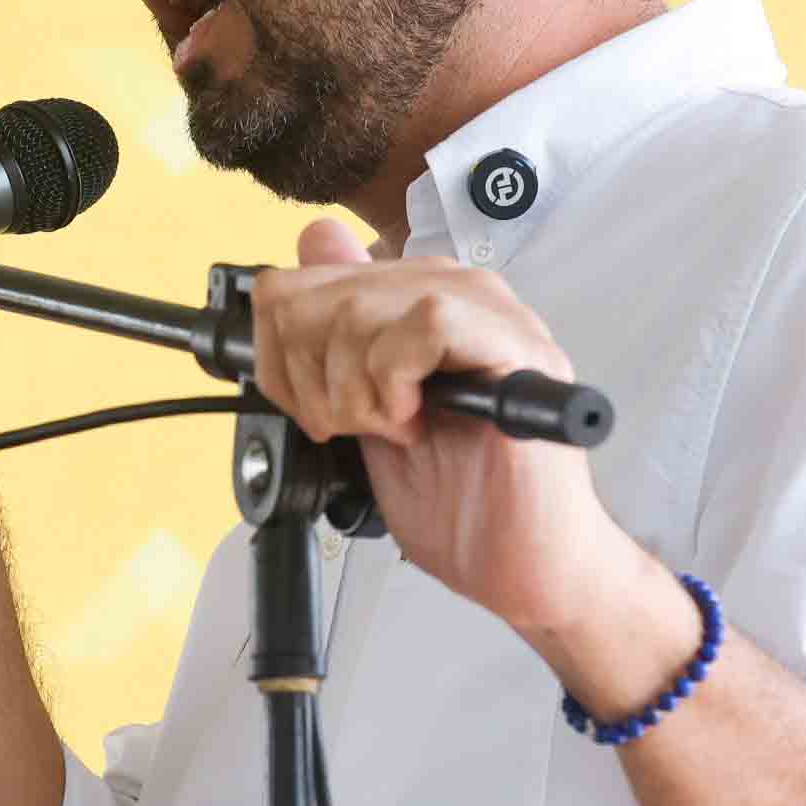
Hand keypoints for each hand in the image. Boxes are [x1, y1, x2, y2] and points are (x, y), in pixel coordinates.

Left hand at [245, 219, 659, 645]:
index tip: (308, 405)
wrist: (525, 564)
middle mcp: (458, 295)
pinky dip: (398, 381)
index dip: (280, 350)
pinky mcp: (517, 350)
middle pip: (322, 290)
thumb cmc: (463, 503)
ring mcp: (491, 317)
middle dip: (310, 380)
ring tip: (395, 431)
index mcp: (421, 301)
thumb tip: (314, 242)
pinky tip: (416, 420)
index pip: (308, 268)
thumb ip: (335, 338)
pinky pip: (428, 324)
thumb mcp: (365, 412)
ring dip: (355, 391)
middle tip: (355, 427)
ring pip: (361, 306)